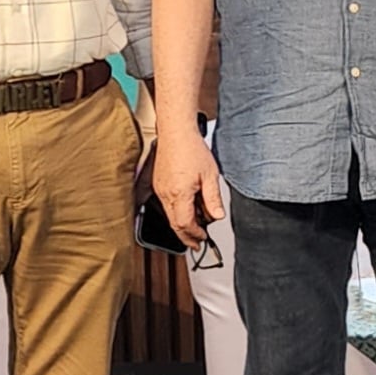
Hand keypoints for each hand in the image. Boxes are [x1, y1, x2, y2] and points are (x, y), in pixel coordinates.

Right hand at [146, 123, 223, 248]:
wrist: (176, 132)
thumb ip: (213, 199)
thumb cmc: (191, 149)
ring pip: (169, 215)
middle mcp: (165, 194)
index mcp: (179, 194)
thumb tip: (217, 216)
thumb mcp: (210, 175)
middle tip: (197, 242)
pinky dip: (177, 211)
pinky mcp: (158, 184)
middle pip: (174, 224)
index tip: (203, 238)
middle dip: (187, 235)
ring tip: (198, 223)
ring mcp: (160, 189)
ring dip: (183, 223)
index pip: (185, 225)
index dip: (195, 235)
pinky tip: (188, 207)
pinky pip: (166, 204)